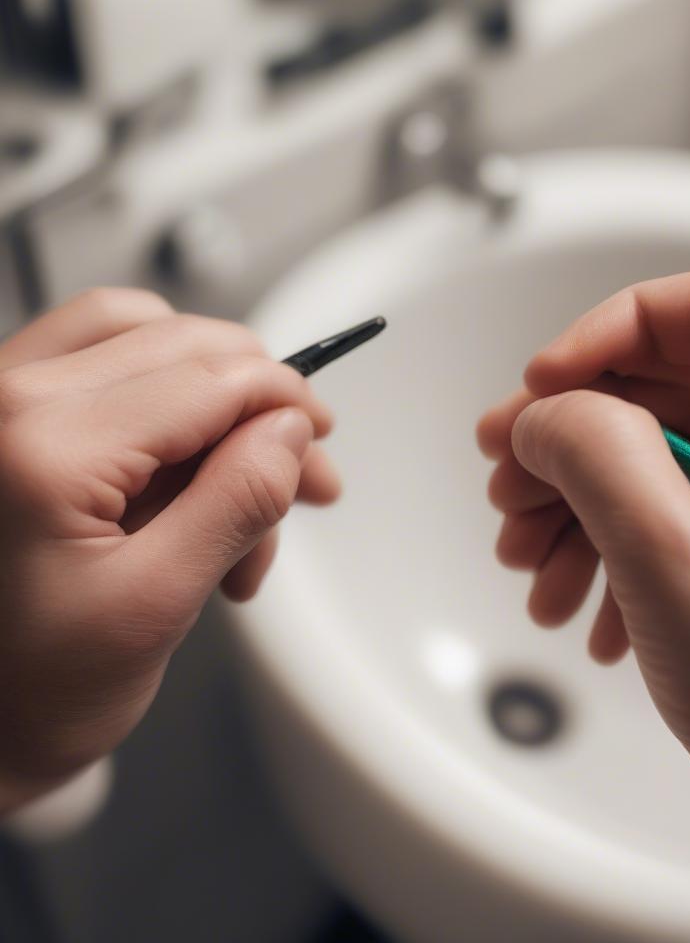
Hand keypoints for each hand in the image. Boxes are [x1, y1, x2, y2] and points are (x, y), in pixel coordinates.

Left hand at [0, 289, 339, 811]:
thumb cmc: (28, 692)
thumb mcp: (154, 609)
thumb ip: (234, 506)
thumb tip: (291, 430)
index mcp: (43, 447)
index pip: (209, 377)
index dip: (284, 400)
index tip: (319, 440)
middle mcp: (6, 398)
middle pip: (182, 344)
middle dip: (259, 405)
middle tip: (301, 476)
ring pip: (144, 335)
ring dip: (212, 395)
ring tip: (238, 486)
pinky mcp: (4, 414)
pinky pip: (103, 360)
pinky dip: (165, 399)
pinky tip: (185, 472)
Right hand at [478, 269, 689, 940]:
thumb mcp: (662, 536)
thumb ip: (587, 445)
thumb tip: (541, 418)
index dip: (607, 331)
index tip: (543, 385)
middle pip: (660, 391)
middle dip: (569, 437)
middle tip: (505, 481)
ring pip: (652, 461)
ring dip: (576, 505)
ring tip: (528, 563)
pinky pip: (666, 518)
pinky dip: (610, 550)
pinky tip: (581, 611)